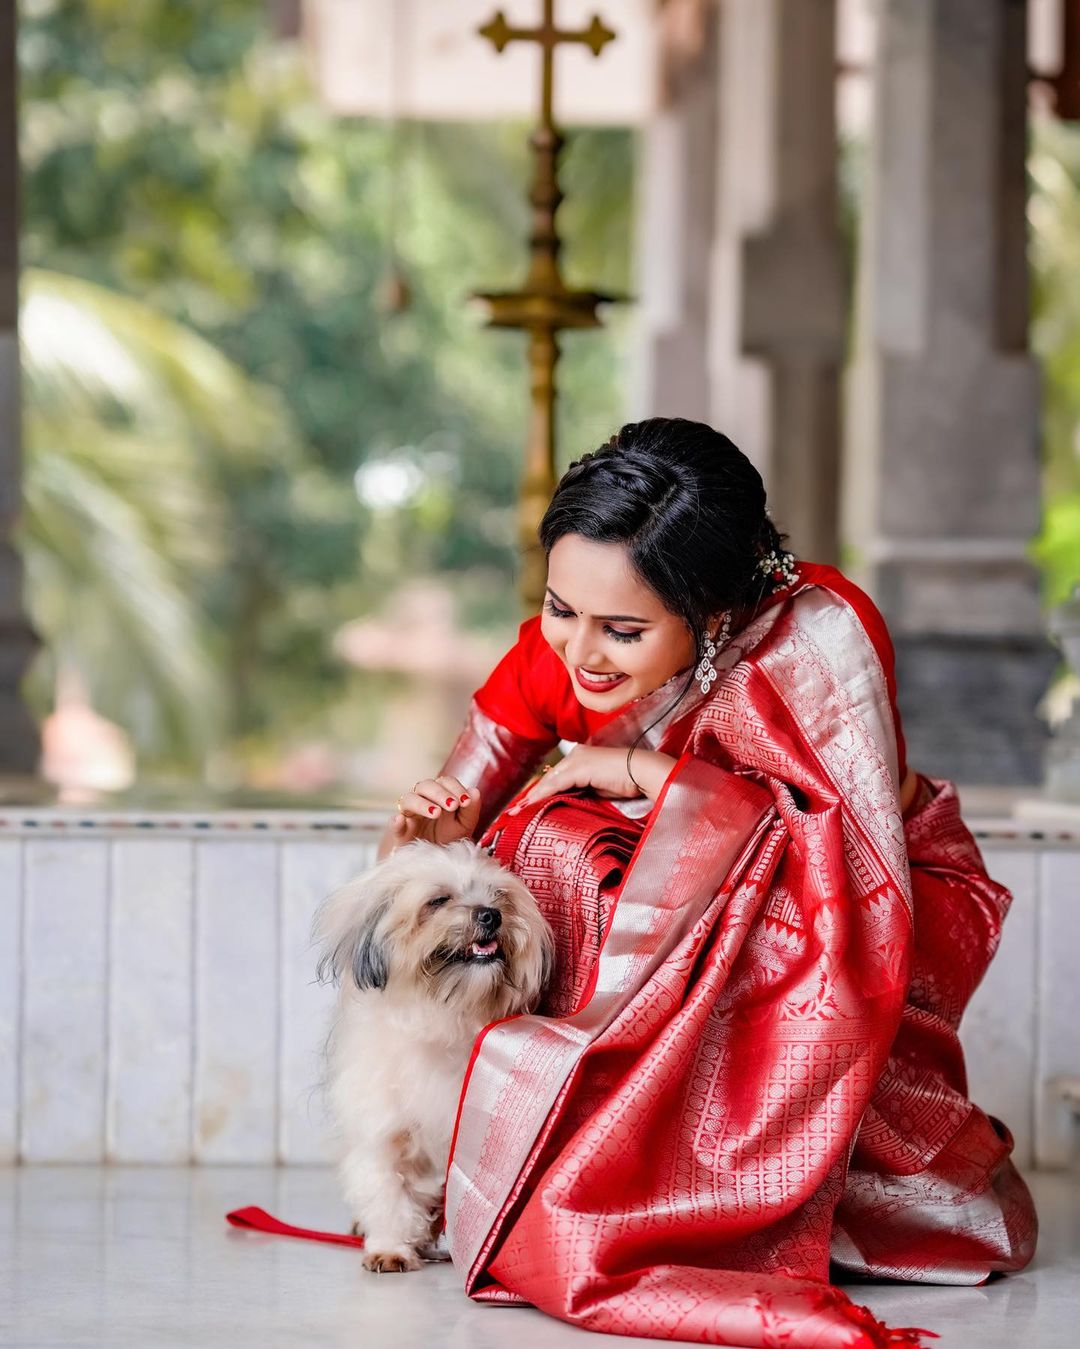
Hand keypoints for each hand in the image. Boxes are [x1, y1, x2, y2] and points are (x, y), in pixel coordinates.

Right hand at [387, 774, 481, 850]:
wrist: (438, 864)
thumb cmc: (450, 839)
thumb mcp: (465, 825)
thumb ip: (471, 809)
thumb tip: (474, 791)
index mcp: (438, 796)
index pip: (444, 782)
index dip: (455, 787)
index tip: (465, 801)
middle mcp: (422, 801)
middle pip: (425, 785)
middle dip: (440, 793)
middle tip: (453, 805)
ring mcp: (410, 816)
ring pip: (408, 799)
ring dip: (422, 803)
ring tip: (436, 813)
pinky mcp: (400, 833)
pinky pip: (394, 824)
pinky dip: (396, 821)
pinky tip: (401, 820)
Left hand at [511, 746, 676, 812]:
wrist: (645, 774)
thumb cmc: (629, 783)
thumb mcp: (601, 790)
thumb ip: (585, 794)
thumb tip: (570, 805)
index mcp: (581, 759)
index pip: (555, 779)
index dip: (539, 794)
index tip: (525, 808)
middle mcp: (576, 755)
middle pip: (547, 779)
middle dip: (529, 796)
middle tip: (513, 812)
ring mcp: (577, 759)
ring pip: (548, 782)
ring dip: (530, 798)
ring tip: (516, 813)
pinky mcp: (580, 767)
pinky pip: (555, 784)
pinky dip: (541, 796)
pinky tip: (529, 806)